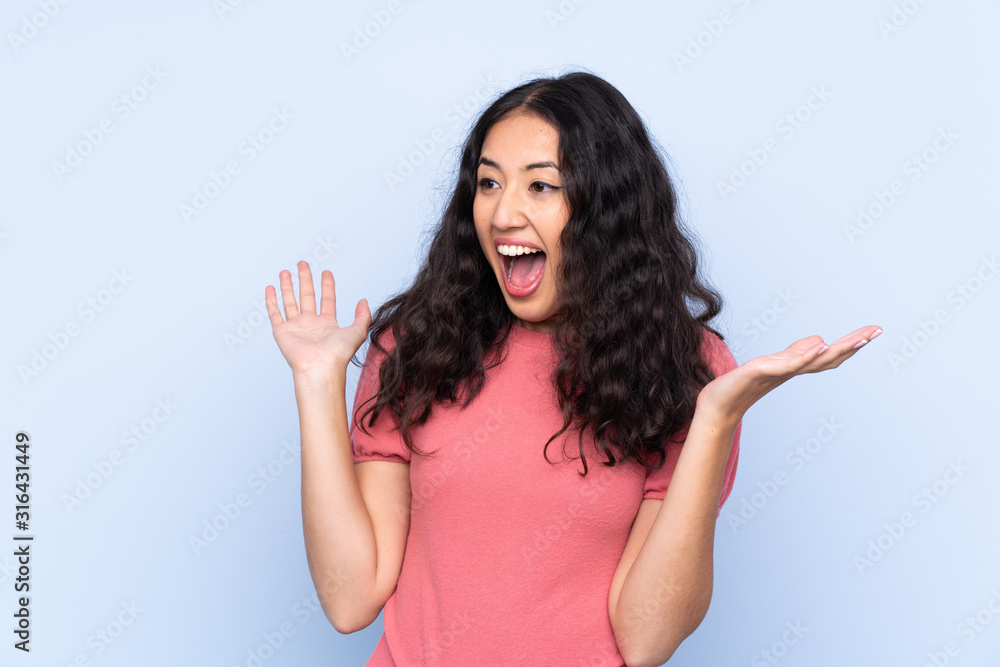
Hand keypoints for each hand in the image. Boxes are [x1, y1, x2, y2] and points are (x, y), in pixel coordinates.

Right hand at [264, 261, 370, 376]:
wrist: (320, 367)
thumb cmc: (338, 354)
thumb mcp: (357, 331)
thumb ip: (362, 316)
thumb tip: (363, 301)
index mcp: (327, 324)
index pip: (327, 299)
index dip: (326, 285)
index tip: (325, 272)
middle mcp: (311, 325)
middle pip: (307, 296)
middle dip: (304, 279)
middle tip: (302, 264)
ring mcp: (295, 327)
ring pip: (290, 302)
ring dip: (287, 286)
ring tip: (285, 271)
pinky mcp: (281, 332)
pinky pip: (274, 313)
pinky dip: (271, 301)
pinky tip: (270, 288)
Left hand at [696, 325, 882, 425]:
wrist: (718, 402)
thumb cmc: (744, 384)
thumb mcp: (774, 363)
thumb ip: (797, 353)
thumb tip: (820, 341)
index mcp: (796, 366)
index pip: (829, 353)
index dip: (851, 343)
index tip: (874, 331)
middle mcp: (792, 370)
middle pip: (828, 356)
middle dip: (853, 344)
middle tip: (876, 331)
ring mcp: (779, 372)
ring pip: (813, 360)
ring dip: (837, 349)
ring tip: (858, 339)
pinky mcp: (762, 371)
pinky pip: (788, 364)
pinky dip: (805, 356)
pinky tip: (820, 347)